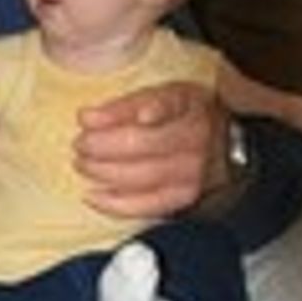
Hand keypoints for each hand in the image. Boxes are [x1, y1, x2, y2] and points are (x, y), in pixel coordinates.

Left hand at [75, 81, 223, 217]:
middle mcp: (194, 137)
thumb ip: (123, 105)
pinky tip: (92, 195)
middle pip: (142, 143)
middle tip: (79, 144)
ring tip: (82, 164)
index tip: (85, 118)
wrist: (222, 146)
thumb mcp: (160, 95)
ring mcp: (192, 170)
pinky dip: (114, 203)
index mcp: (187, 103)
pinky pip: (146, 205)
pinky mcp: (184, 197)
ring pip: (142, 176)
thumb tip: (86, 118)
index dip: (121, 111)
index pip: (158, 103)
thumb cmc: (180, 116)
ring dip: (103, 172)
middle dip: (100, 146)